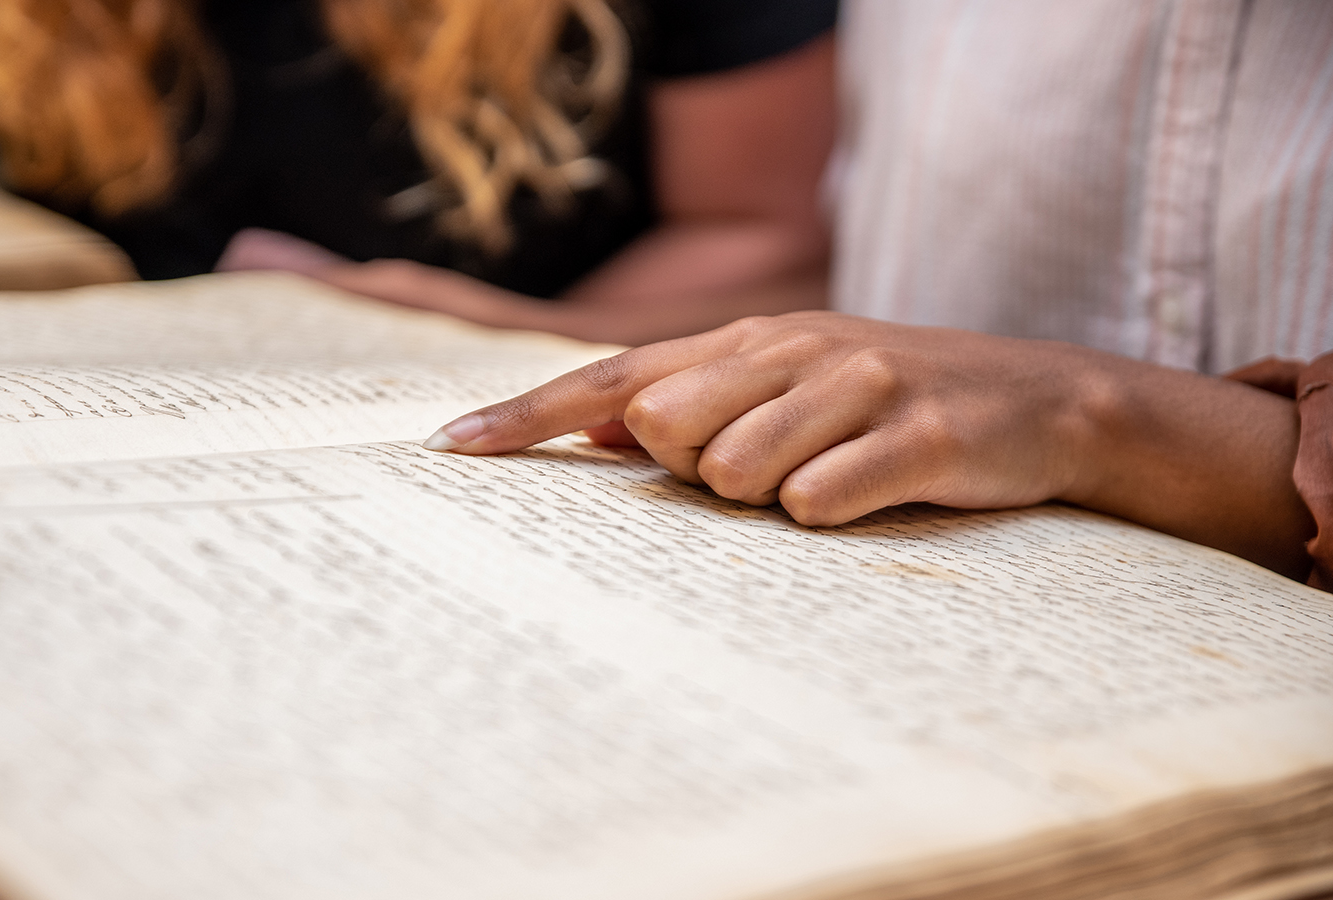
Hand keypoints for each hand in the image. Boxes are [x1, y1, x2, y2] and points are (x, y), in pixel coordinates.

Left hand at [423, 313, 1312, 576]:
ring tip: (825, 478)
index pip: (613, 374)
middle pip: (663, 425)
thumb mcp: (786, 388)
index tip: (452, 450)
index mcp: (747, 338)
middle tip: (762, 469)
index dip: (529, 415)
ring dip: (767, 495)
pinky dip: (829, 512)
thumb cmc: (884, 407)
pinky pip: (821, 499)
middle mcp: (791, 347)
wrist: (1040, 399)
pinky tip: (865, 494)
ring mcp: (857, 384)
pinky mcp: (917, 435)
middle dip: (693, 469)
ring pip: (737, 471)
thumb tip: (593, 430)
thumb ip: (694, 402)